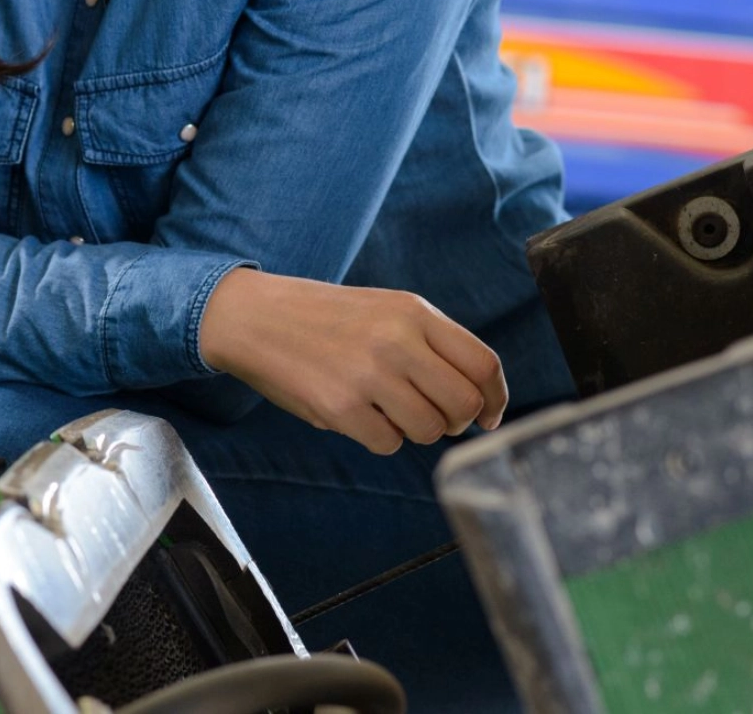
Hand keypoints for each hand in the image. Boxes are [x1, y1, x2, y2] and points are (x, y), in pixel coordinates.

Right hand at [197, 269, 505, 454]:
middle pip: (463, 404)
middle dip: (455, 421)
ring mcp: (369, 376)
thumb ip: (431, 343)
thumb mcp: (385, 309)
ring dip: (414, 430)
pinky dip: (379, 437)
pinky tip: (357, 413)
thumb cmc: (325, 317)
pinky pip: (388, 444)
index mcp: (414, 312)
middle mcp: (397, 341)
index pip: (482, 364)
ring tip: (385, 409)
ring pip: (428, 430)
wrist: (256, 318)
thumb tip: (476, 397)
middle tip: (435, 418)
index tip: (489, 416)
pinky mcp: (342, 407)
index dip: (495, 398)